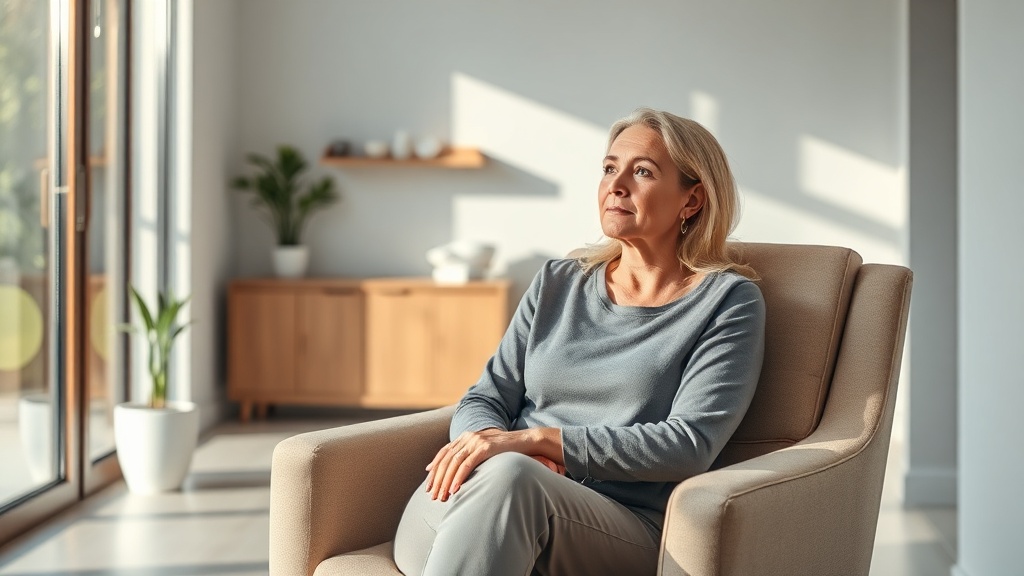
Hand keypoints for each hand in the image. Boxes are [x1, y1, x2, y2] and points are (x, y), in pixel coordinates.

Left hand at [425, 427, 562, 501]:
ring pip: (454, 463)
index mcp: (466, 436)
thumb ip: (471, 456)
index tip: (429, 484)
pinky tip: (455, 490)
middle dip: (438, 480)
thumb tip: (457, 472)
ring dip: (446, 482)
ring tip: (442, 497)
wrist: (527, 441)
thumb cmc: (506, 450)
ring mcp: (477, 441)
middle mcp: (469, 436)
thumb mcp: (485, 451)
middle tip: (433, 496)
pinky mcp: (486, 447)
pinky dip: (459, 477)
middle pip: (447, 460)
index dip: (435, 468)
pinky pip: (467, 464)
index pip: (444, 453)